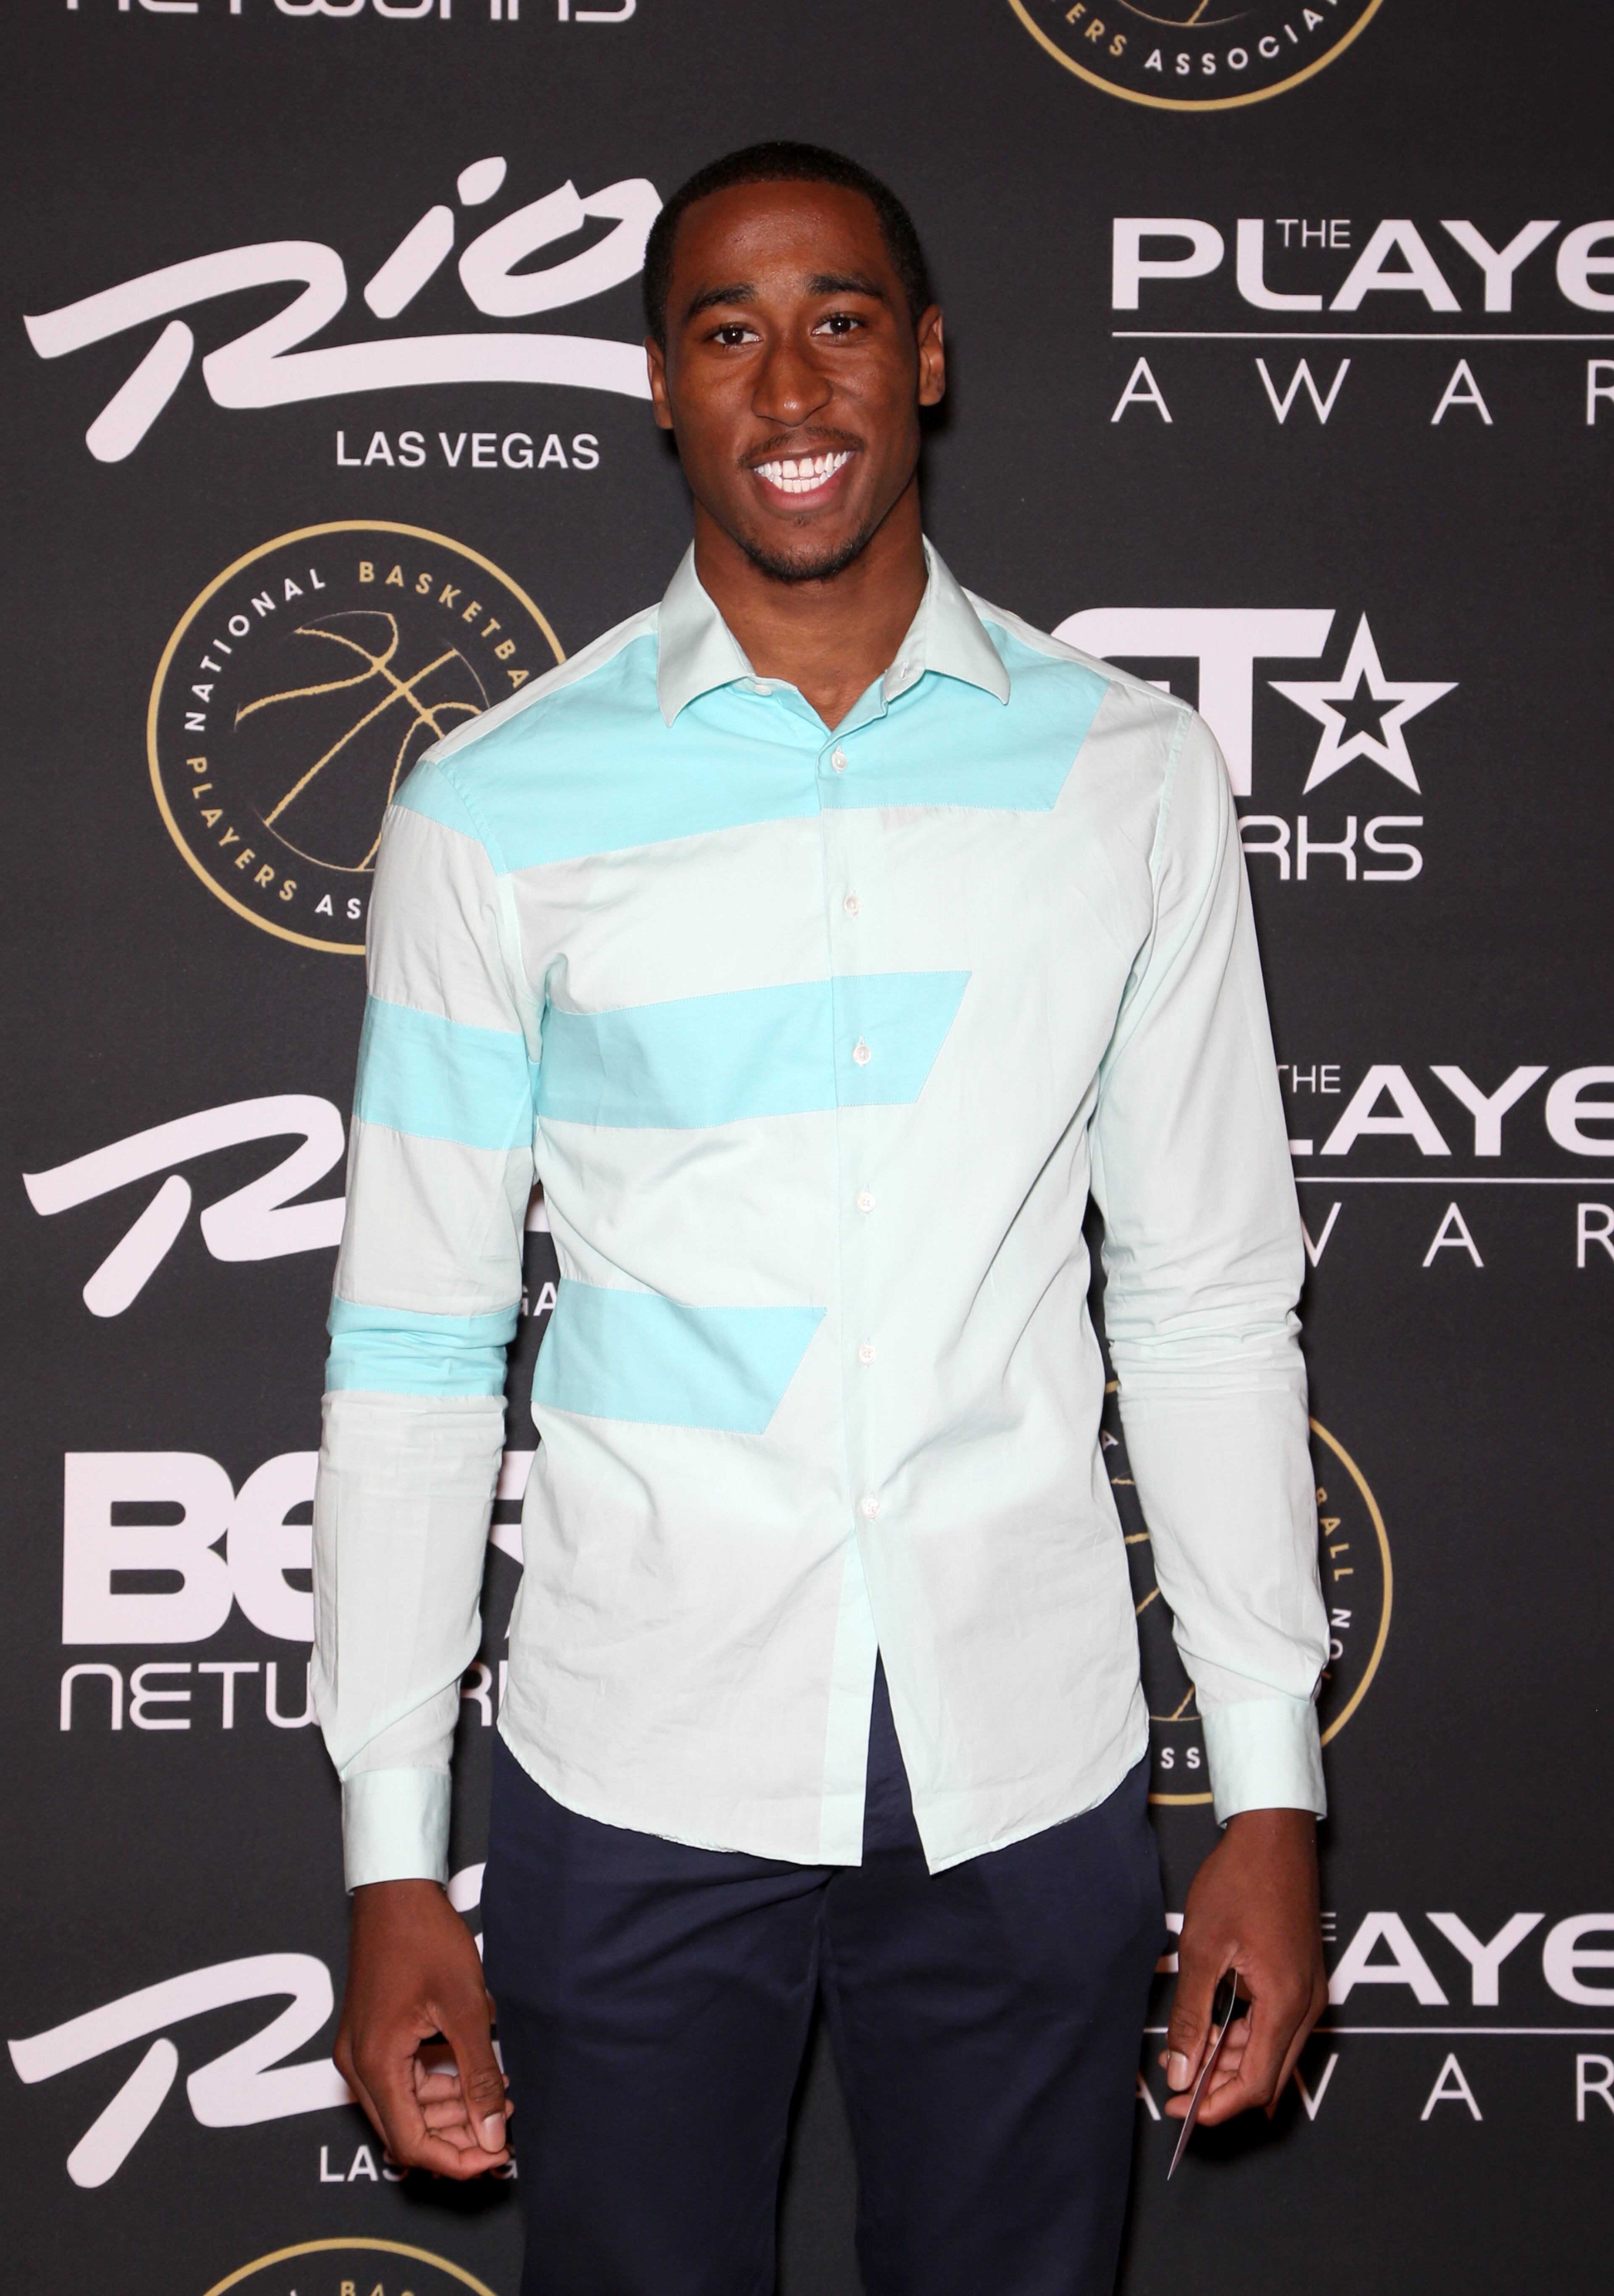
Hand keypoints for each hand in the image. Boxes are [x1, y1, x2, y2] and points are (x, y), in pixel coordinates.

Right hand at [334, 1878, 511, 2178]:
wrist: (395, 1891)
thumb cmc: (426, 1938)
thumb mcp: (466, 2008)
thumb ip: (480, 2075)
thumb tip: (494, 2132)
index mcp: (374, 2064)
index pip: (411, 2143)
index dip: (456, 2159)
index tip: (497, 2157)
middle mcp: (357, 2065)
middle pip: (406, 2131)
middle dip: (457, 2138)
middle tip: (506, 2127)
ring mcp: (360, 2051)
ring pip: (406, 2107)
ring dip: (450, 2111)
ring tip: (501, 2096)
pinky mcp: (371, 2037)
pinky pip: (402, 2080)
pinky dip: (437, 2085)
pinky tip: (475, 2073)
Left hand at [1160, 1807, 1326, 2126]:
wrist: (1274, 1834)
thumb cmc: (1241, 1881)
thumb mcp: (1204, 1949)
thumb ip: (1191, 2015)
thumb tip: (1180, 2070)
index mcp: (1287, 2003)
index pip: (1254, 2084)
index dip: (1215, 2106)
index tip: (1178, 2110)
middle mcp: (1307, 2005)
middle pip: (1266, 2076)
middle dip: (1219, 2090)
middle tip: (1174, 2085)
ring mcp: (1308, 1992)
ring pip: (1270, 2053)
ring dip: (1229, 2062)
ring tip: (1183, 2054)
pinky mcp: (1301, 1979)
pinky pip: (1274, 2026)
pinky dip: (1242, 2037)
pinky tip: (1211, 2031)